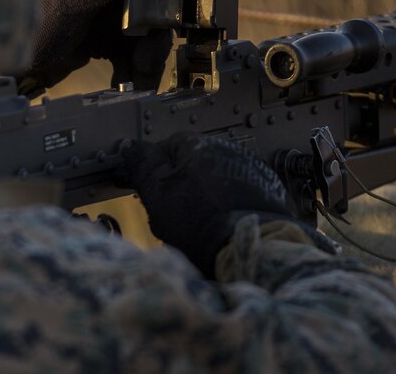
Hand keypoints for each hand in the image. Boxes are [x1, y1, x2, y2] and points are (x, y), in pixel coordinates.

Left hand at [19, 0, 172, 93]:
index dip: (157, 4)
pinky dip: (133, 72)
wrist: (12, 66)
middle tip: (147, 65)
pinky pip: (129, 56)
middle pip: (147, 15)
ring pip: (142, 39)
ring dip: (145, 63)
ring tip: (140, 85)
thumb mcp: (66, 5)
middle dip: (152, 43)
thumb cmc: (33, 29)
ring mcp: (105, 19)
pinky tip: (126, 86)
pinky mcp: (102, 42)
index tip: (157, 29)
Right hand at [119, 132, 297, 275]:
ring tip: (198, 223)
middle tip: (172, 212)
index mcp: (197, 145)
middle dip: (180, 183)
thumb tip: (128, 145)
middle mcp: (225, 149)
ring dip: (205, 193)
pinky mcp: (266, 190)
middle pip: (192, 162)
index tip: (148, 190)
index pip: (166, 146)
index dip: (154, 170)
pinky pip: (237, 192)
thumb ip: (142, 166)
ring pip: (215, 177)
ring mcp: (249, 169)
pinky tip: (221, 224)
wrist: (251, 249)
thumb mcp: (158, 195)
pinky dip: (228, 204)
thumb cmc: (200, 222)